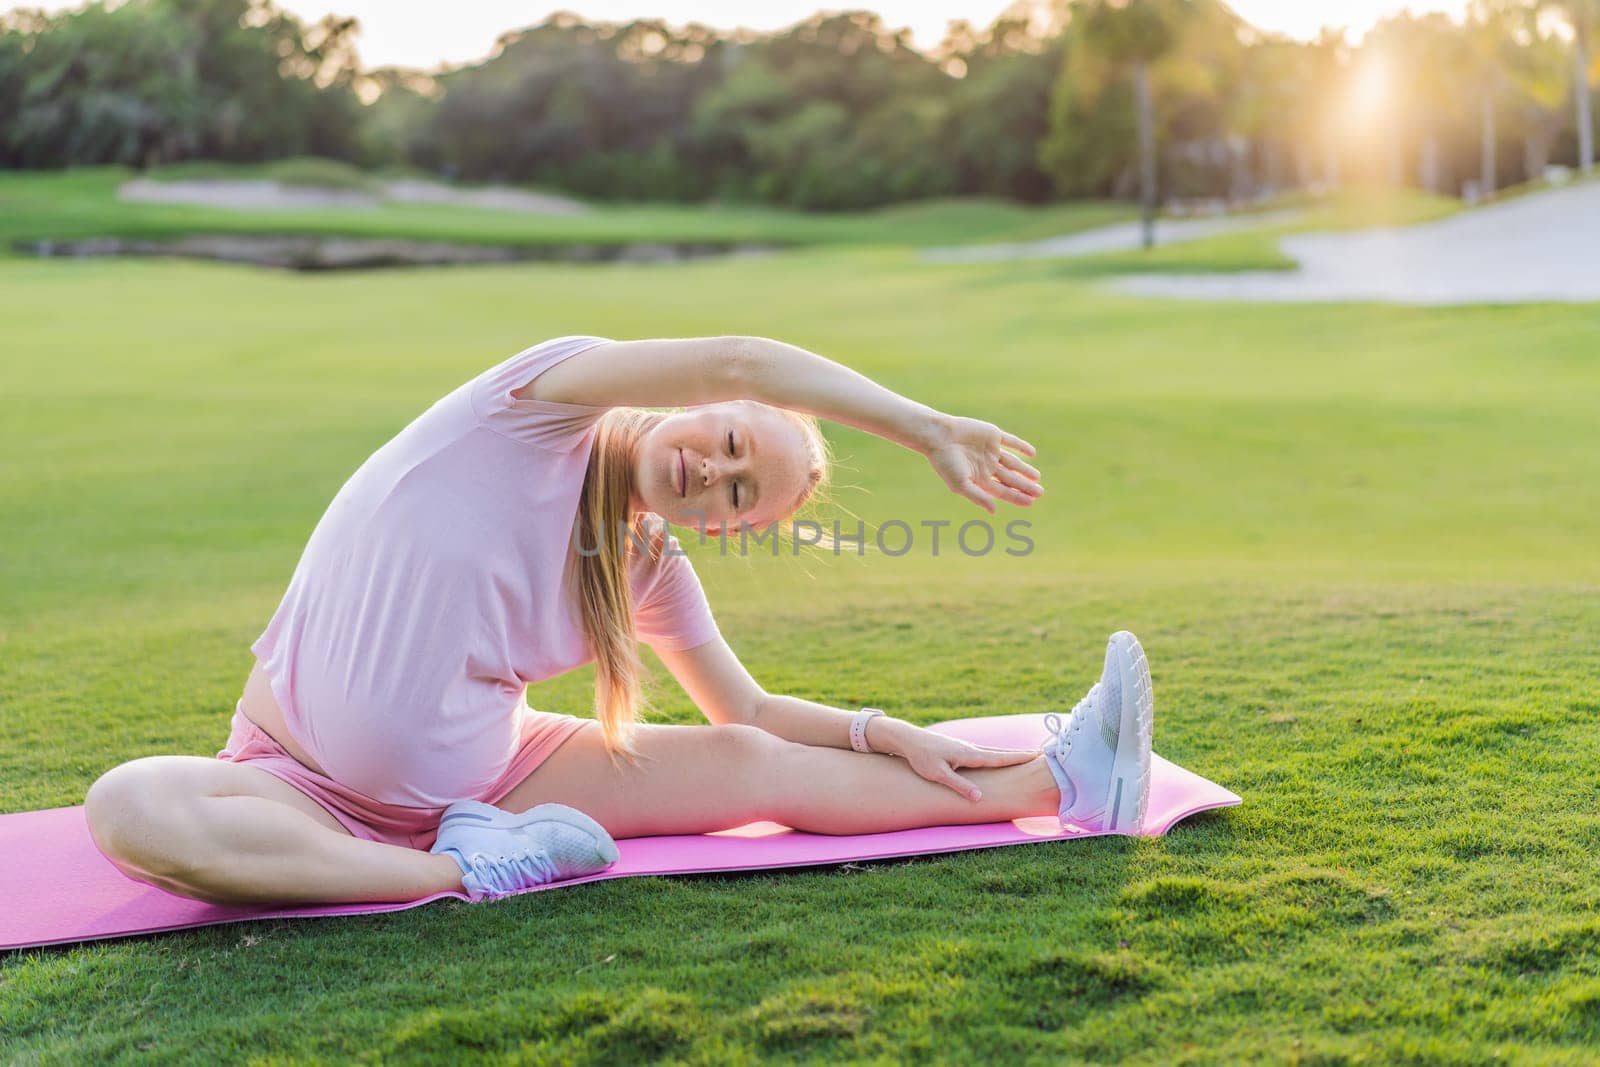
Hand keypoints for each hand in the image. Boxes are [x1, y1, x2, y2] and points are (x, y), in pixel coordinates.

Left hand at [877, 722, 1038, 800]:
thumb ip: (959, 786)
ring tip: (1024, 757)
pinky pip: (983, 754)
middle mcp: (970, 749)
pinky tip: (996, 758)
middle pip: (1000, 753)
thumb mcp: (939, 774)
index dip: (1018, 758)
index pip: (999, 758)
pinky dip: (996, 755)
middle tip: (1039, 754)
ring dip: (1008, 755)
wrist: (907, 739)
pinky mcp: (958, 749)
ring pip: (992, 753)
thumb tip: (979, 798)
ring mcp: (965, 748)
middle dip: (1019, 755)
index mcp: (969, 754)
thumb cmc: (921, 757)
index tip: (1036, 756)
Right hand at [923, 415, 1040, 513]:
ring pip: (1012, 462)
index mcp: (979, 479)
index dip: (1016, 497)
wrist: (939, 436)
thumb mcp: (961, 484)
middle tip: (1040, 493)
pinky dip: (1021, 447)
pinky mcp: (992, 435)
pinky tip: (1032, 453)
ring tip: (1037, 477)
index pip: (1002, 491)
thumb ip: (978, 497)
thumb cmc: (946, 462)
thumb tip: (994, 511)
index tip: (1031, 502)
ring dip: (1025, 470)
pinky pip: (1010, 441)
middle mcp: (986, 466)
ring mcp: (990, 451)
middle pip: (1010, 479)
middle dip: (1024, 486)